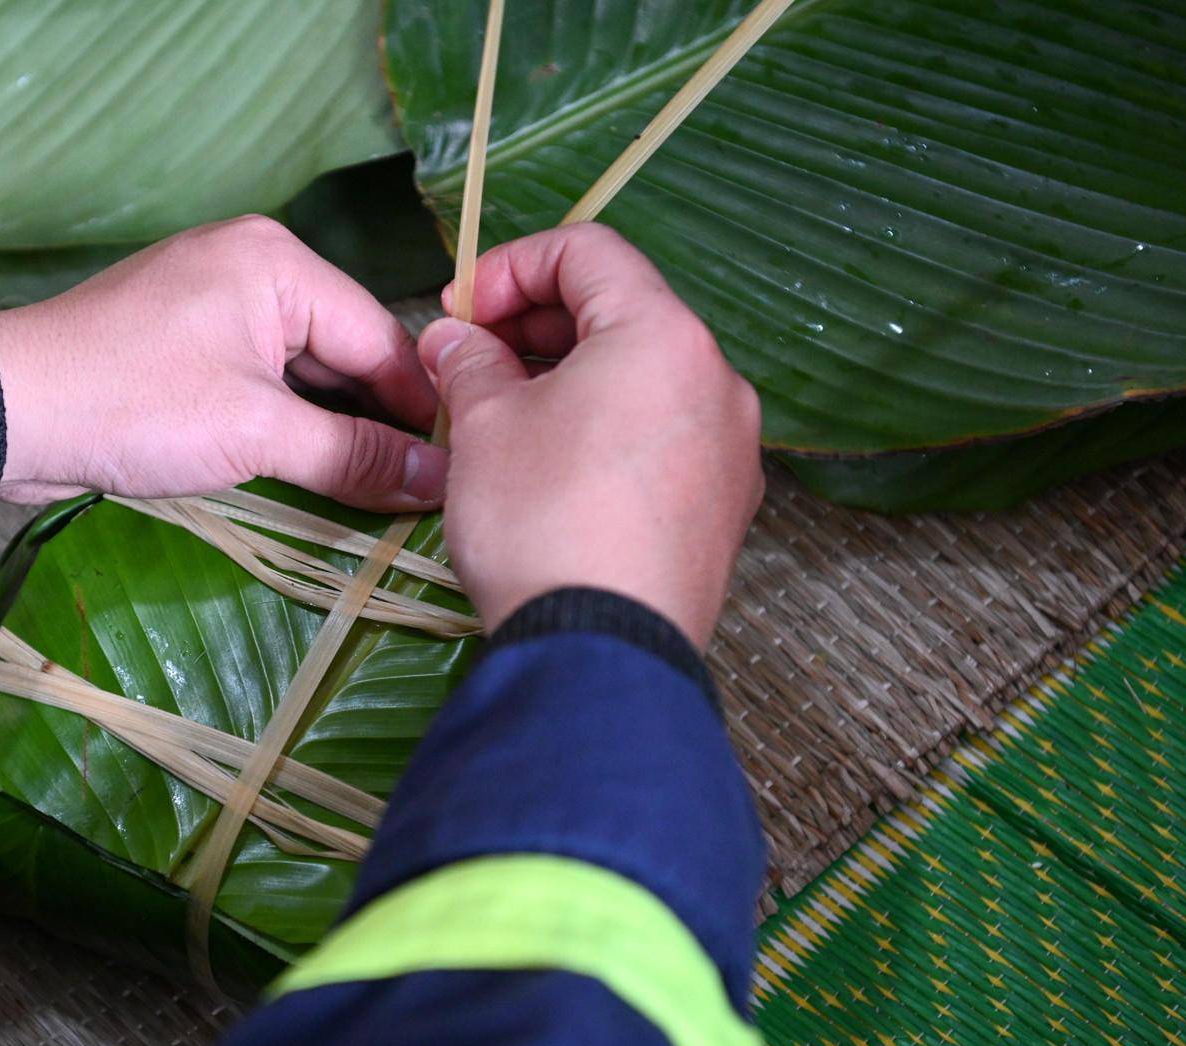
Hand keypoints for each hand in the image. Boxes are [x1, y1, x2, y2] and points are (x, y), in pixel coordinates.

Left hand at [0, 216, 445, 508]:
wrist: (5, 414)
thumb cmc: (131, 405)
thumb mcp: (257, 435)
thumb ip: (353, 455)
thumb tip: (435, 481)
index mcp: (277, 261)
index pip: (381, 337)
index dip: (422, 411)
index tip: (458, 472)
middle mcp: (250, 268)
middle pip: (344, 354)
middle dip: (375, 424)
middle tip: (420, 497)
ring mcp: (211, 307)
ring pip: (301, 376)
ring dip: (329, 434)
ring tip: (374, 498)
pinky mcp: (181, 348)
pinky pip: (257, 386)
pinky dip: (283, 429)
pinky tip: (310, 478)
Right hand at [419, 223, 762, 649]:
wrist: (600, 653)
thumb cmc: (542, 522)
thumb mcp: (483, 425)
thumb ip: (468, 362)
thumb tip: (454, 340)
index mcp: (663, 334)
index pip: (587, 251)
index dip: (509, 266)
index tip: (460, 311)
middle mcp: (717, 380)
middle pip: (622, 313)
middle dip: (536, 327)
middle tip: (471, 363)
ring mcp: (732, 449)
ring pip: (645, 381)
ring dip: (571, 381)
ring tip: (505, 421)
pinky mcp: (725, 509)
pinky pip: (663, 440)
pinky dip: (608, 432)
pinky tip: (555, 473)